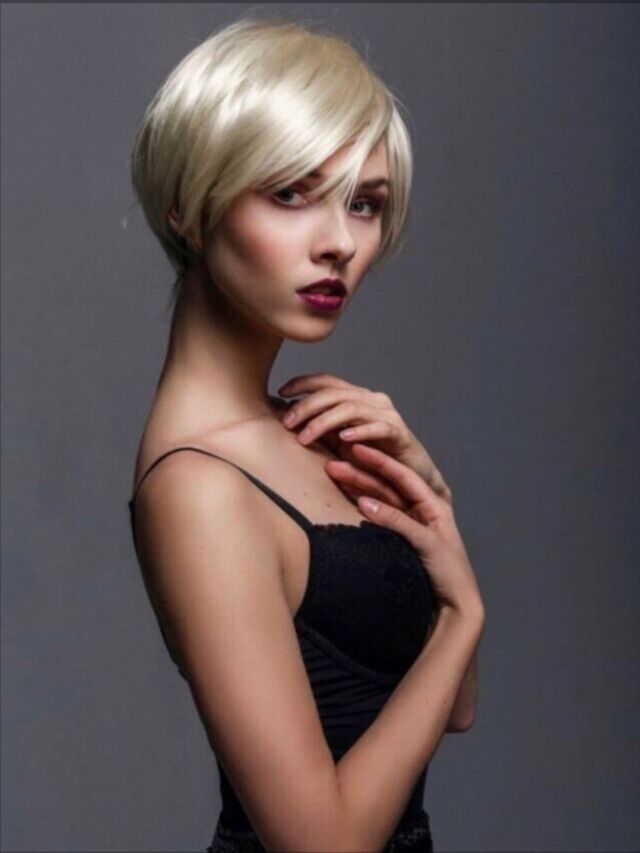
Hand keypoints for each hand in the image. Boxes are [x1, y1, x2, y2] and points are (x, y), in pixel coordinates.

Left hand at [277, 373, 452, 504]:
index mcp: (357, 397)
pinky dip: (359, 430)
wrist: (408, 478)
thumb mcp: (337, 442)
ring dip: (324, 422)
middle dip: (307, 406)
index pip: (327, 381)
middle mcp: (372, 400)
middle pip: (334, 394)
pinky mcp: (400, 433)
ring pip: (350, 408)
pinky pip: (378, 427)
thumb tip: (286, 420)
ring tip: (305, 437)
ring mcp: (387, 414)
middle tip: (288, 423)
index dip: (303, 383)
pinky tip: (344, 438)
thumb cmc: (371, 460)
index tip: (281, 393)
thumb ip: (319, 428)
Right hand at [341, 443, 482, 614]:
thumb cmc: (451, 573)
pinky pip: (377, 517)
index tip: (358, 448)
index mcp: (434, 504)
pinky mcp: (398, 540)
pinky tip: (346, 496)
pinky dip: (361, 506)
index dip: (380, 461)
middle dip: (361, 473)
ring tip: (334, 474)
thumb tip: (363, 502)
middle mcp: (420, 510)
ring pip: (379, 499)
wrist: (456, 606)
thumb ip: (396, 521)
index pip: (403, 476)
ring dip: (357, 487)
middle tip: (334, 464)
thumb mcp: (426, 542)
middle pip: (386, 486)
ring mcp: (408, 524)